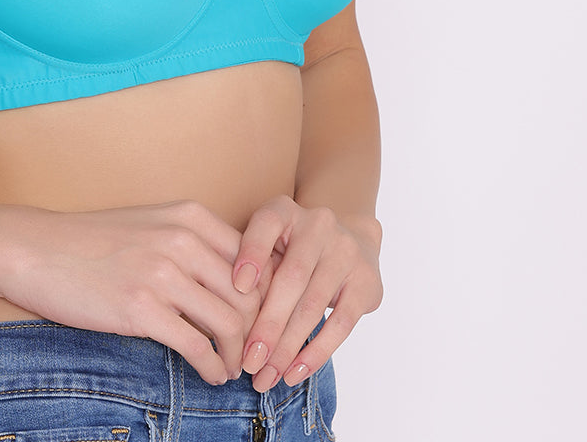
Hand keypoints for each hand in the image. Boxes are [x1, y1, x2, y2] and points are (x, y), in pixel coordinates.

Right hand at [0, 198, 275, 385]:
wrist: (36, 249)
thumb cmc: (94, 241)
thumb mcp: (152, 225)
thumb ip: (194, 244)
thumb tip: (238, 282)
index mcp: (191, 217)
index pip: (256, 261)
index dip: (268, 299)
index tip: (265, 323)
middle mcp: (182, 240)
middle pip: (251, 295)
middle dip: (260, 332)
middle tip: (255, 355)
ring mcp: (162, 273)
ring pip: (230, 323)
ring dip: (238, 355)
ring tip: (232, 368)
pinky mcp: (141, 308)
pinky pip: (198, 346)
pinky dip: (213, 368)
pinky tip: (210, 375)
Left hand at [228, 195, 383, 391]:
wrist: (352, 240)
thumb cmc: (292, 250)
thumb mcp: (268, 246)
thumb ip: (248, 268)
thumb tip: (219, 319)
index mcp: (285, 210)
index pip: (267, 223)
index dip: (251, 253)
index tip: (237, 288)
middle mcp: (318, 224)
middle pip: (291, 277)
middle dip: (267, 325)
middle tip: (247, 363)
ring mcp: (346, 251)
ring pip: (313, 304)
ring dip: (287, 347)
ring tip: (266, 377)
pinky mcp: (366, 281)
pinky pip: (342, 323)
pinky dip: (316, 352)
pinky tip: (295, 372)